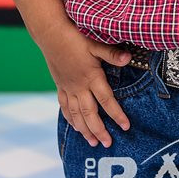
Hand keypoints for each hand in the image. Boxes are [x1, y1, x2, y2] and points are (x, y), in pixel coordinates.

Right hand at [41, 22, 132, 147]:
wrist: (50, 33)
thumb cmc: (74, 37)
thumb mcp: (95, 43)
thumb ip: (112, 54)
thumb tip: (128, 59)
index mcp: (91, 77)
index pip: (106, 100)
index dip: (116, 114)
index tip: (126, 127)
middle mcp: (79, 86)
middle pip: (90, 114)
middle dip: (99, 130)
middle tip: (108, 144)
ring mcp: (68, 87)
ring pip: (76, 114)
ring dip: (84, 130)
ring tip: (92, 142)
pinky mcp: (60, 85)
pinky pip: (64, 107)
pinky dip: (70, 119)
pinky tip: (75, 127)